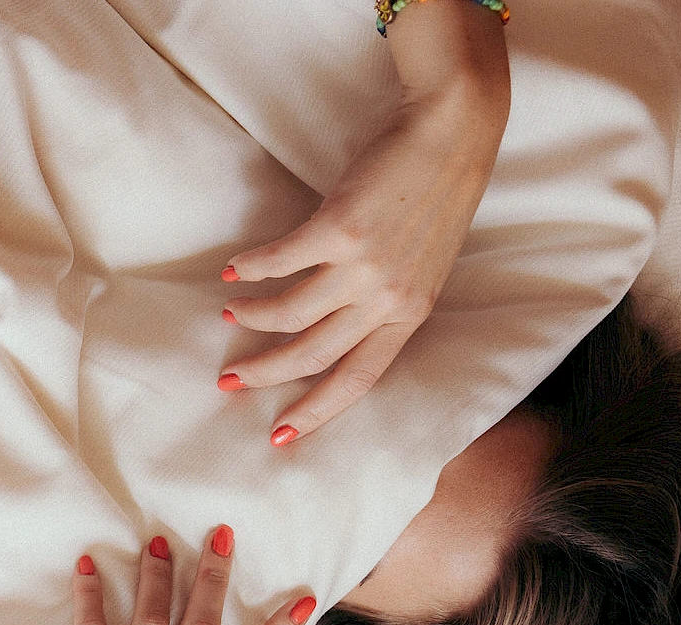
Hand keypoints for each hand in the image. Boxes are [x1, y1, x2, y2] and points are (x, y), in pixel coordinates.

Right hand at [218, 0, 509, 443]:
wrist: (452, 133)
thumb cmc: (435, 195)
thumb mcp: (421, 265)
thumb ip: (382, 300)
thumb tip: (327, 324)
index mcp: (409, 315)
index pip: (357, 380)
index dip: (314, 412)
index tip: (279, 435)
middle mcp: (387, 300)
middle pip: (313, 356)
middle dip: (265, 374)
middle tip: (229, 380)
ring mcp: (364, 266)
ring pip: (292, 314)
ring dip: (252, 316)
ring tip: (228, 314)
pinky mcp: (340, 229)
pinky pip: (281, 262)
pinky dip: (251, 269)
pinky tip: (233, 270)